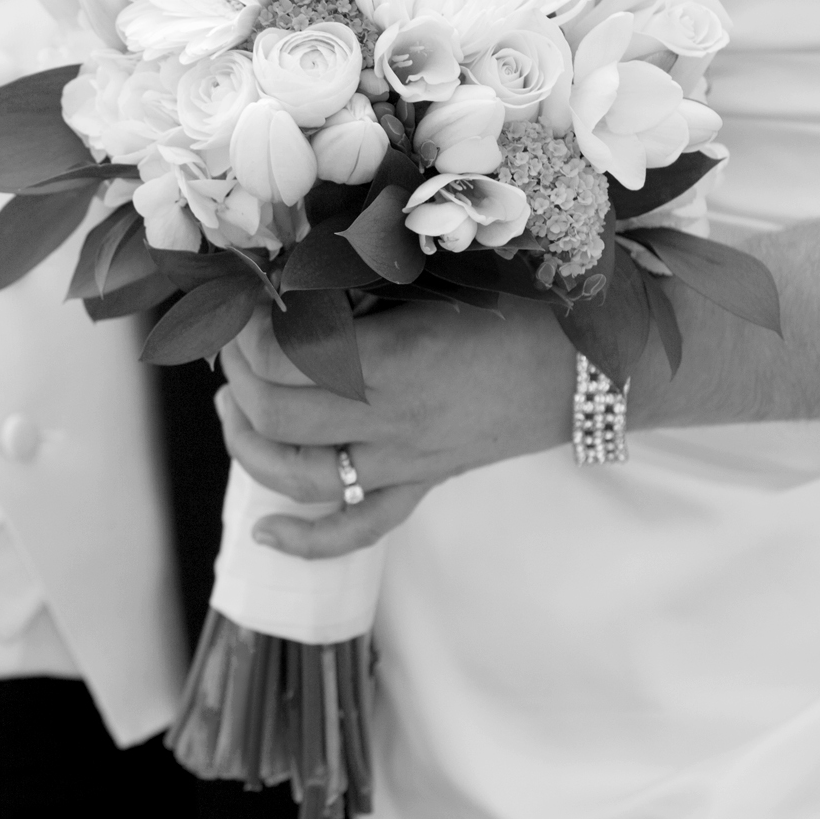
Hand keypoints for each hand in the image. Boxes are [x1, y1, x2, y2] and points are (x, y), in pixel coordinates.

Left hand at [216, 297, 574, 558]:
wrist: (589, 364)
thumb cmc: (519, 304)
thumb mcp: (435, 278)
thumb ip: (362, 281)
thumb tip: (292, 279)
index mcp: (394, 357)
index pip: (285, 356)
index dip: (248, 331)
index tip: (246, 303)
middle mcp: (392, 418)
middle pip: (279, 417)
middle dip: (239, 378)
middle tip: (233, 344)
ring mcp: (406, 461)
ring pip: (301, 478)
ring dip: (247, 445)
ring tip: (229, 406)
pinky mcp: (422, 482)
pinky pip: (359, 528)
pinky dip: (306, 540)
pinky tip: (263, 533)